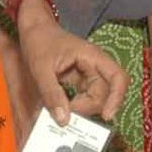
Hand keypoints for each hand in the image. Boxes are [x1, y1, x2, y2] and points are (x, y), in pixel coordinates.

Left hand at [16, 10, 126, 125]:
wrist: (33, 30)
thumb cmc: (39, 42)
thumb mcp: (40, 68)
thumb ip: (51, 94)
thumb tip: (63, 121)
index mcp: (92, 57)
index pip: (118, 78)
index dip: (117, 98)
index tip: (106, 116)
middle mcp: (95, 66)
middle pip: (105, 94)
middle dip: (88, 108)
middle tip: (65, 115)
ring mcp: (88, 74)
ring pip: (95, 98)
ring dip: (81, 109)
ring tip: (60, 113)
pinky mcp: (79, 81)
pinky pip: (84, 97)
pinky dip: (75, 107)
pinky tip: (61, 110)